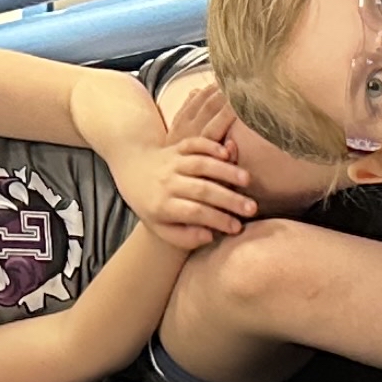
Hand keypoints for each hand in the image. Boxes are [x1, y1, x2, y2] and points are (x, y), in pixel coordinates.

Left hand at [111, 122, 256, 250]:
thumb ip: (184, 237)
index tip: (237, 227)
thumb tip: (210, 236)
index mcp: (161, 206)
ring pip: (201, 165)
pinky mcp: (177, 146)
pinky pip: (195, 144)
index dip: (218, 220)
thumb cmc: (150, 203)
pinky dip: (211, 146)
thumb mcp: (159, 227)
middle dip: (229, 199)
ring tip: (247, 180)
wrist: (130, 166)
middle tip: (251, 208)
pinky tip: (228, 152)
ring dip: (226, 171)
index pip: (195, 213)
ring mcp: (172, 162)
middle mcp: (166, 182)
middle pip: (202, 190)